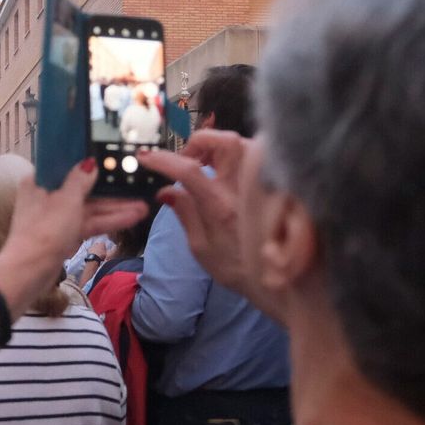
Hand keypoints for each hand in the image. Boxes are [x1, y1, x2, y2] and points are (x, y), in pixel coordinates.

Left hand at [0, 160, 146, 282]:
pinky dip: (108, 221)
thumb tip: (89, 163)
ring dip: (115, 208)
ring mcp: (58, 217)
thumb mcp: (67, 200)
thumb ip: (81, 180)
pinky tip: (131, 218)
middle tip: (136, 187)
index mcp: (40, 181)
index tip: (114, 162)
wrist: (29, 272)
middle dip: (111, 191)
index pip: (68, 167)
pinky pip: (89, 223)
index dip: (92, 165)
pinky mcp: (65, 235)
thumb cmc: (44, 231)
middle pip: (84, 189)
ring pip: (90, 208)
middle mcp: (48, 196)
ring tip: (143, 207)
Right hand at [137, 131, 261, 300]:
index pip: (189, 171)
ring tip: (205, 162)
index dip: (164, 160)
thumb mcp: (201, 248)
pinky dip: (235, 154)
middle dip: (199, 142)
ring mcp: (259, 184)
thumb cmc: (235, 268)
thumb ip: (185, 214)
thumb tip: (166, 191)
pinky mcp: (269, 185)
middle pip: (225, 142)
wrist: (277, 282)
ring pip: (242, 143)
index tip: (146, 158)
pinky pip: (254, 155)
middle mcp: (242, 190)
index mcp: (220, 207)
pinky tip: (225, 170)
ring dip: (218, 146)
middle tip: (187, 158)